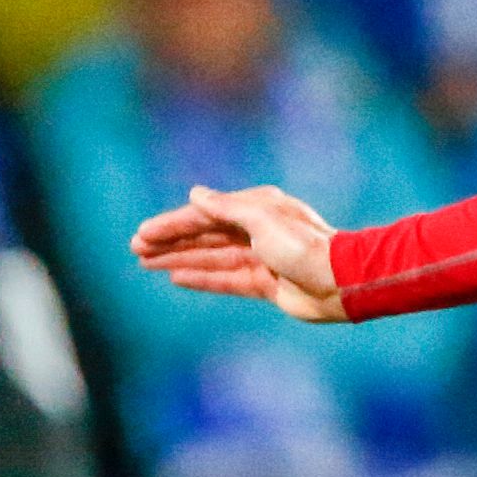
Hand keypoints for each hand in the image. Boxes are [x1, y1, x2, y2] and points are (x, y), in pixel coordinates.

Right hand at [129, 184, 348, 322]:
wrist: (340, 282)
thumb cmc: (303, 246)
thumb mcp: (261, 219)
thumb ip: (226, 208)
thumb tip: (196, 194)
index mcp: (256, 208)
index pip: (203, 215)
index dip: (171, 225)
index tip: (143, 234)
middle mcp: (256, 229)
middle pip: (204, 235)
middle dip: (170, 241)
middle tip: (136, 248)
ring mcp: (260, 257)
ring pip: (210, 256)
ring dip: (179, 258)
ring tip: (147, 263)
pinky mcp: (265, 282)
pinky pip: (226, 278)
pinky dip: (201, 277)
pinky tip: (177, 277)